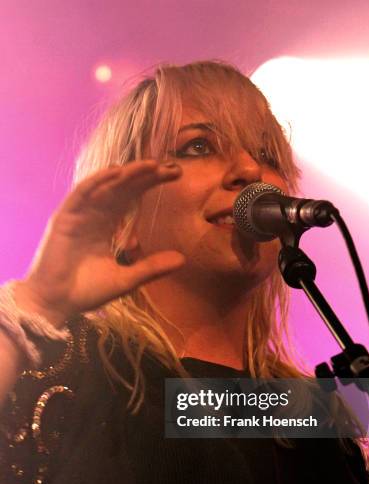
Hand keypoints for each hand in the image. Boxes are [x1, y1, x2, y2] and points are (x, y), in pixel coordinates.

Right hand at [14, 160, 184, 326]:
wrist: (56, 304)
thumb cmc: (87, 291)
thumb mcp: (127, 278)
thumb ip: (151, 267)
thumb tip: (183, 259)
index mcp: (107, 225)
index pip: (132, 197)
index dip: (151, 183)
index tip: (176, 174)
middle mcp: (94, 214)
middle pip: (122, 187)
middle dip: (145, 175)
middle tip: (172, 167)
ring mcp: (79, 214)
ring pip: (105, 186)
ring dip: (127, 174)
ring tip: (151, 165)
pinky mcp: (65, 218)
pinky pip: (81, 194)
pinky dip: (97, 181)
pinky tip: (116, 171)